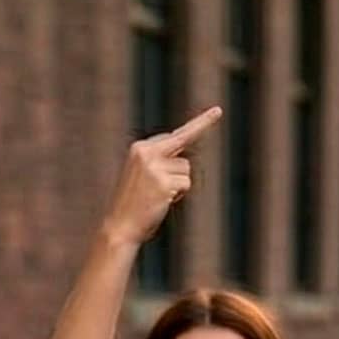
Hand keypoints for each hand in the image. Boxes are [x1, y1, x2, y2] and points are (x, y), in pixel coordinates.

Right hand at [98, 107, 221, 246]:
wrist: (120, 227)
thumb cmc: (132, 204)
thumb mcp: (143, 176)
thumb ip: (161, 162)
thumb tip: (182, 159)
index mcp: (140, 148)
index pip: (173, 135)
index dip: (198, 124)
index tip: (218, 110)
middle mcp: (147, 153)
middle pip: (183, 144)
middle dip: (202, 124)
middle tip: (218, 110)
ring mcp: (155, 167)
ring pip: (186, 169)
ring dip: (179, 185)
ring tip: (159, 196)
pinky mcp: (164, 183)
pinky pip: (185, 184)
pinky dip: (179, 195)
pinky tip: (162, 202)